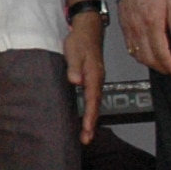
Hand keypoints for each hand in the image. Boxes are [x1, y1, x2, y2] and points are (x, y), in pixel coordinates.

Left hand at [65, 11, 105, 143]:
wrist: (88, 29)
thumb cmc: (80, 40)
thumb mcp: (73, 52)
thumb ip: (74, 67)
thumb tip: (76, 81)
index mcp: (93, 76)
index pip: (92, 100)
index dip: (90, 116)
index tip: (86, 129)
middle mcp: (97, 80)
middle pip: (95, 106)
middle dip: (91, 124)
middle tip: (86, 140)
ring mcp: (96, 80)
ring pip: (95, 103)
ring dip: (91, 119)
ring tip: (86, 134)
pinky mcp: (92, 79)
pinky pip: (92, 98)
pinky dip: (90, 110)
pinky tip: (86, 117)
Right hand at [117, 0, 170, 77]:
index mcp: (153, 22)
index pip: (161, 52)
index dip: (170, 66)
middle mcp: (139, 28)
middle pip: (148, 58)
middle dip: (161, 68)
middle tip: (170, 70)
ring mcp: (129, 29)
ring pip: (137, 55)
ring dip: (149, 64)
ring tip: (160, 64)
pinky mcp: (124, 27)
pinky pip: (130, 47)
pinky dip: (139, 56)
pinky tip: (147, 55)